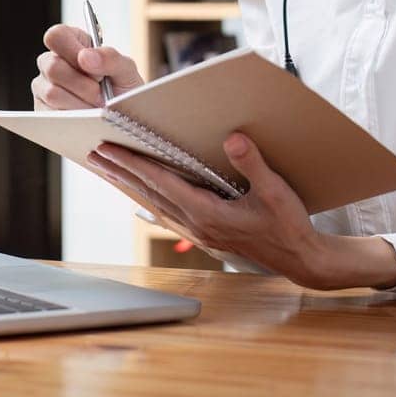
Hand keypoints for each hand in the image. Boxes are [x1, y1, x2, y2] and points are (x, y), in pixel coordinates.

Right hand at [30, 23, 144, 109]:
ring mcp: (44, 87)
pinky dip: (73, 118)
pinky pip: (51, 114)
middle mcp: (52, 62)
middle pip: (52, 67)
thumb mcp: (126, 70)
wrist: (123, 121)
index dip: (72, 51)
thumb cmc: (123, 90)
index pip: (56, 36)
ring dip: (80, 103)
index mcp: (71, 43)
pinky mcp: (43, 111)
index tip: (91, 65)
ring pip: (52, 93)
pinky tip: (85, 117)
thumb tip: (85, 57)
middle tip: (100, 93)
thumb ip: (110, 58)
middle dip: (82, 84)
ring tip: (96, 107)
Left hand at [88, 132, 395, 289]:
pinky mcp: (206, 233)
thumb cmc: (289, 225)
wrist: (301, 258)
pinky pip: (168, 212)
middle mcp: (197, 224)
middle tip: (94, 153)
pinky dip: (149, 198)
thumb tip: (232, 138)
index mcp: (208, 214)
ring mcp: (200, 231)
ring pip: (155, 204)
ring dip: (130, 184)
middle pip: (149, 193)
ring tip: (108, 169)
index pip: (162, 183)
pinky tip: (141, 194)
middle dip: (121, 172)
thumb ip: (252, 164)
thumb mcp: (275, 191)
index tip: (110, 149)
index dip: (134, 164)